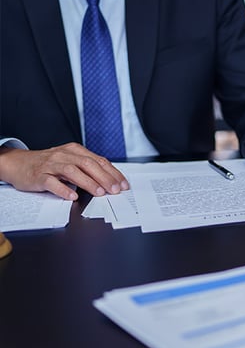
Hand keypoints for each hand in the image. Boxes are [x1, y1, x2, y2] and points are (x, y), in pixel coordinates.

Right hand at [0, 143, 128, 199]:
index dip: (113, 173)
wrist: (19, 163)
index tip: (123, 184)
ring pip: (72, 171)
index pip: (99, 160)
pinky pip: (51, 182)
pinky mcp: (39, 176)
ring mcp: (51, 165)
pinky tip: (72, 196)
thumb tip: (111, 180)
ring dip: (88, 182)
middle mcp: (64, 155)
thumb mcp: (70, 161)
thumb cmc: (49, 164)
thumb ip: (88, 168)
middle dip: (104, 178)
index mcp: (75, 150)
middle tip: (115, 190)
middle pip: (88, 164)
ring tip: (99, 192)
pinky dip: (63, 189)